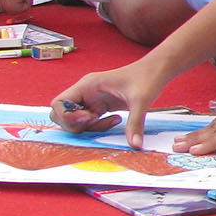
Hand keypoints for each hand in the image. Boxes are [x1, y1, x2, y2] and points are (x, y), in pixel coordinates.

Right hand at [52, 60, 170, 147]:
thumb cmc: (147, 77)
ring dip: (90, 127)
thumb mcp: (142, 100)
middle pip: (62, 114)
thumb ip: (135, 123)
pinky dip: (98, 126)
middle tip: (97, 121)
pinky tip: (116, 119)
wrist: (157, 70)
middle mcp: (85, 93)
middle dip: (76, 124)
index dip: (67, 115)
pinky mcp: (101, 106)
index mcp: (87, 85)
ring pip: (76, 121)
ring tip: (113, 120)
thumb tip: (135, 145)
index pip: (58, 103)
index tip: (89, 117)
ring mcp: (92, 100)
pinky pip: (90, 122)